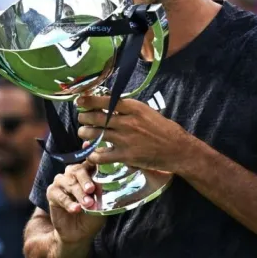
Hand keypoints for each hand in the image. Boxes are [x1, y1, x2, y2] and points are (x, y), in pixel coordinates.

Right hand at [46, 155, 105, 244]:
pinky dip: (69, 203)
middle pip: (78, 170)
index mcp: (87, 171)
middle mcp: (73, 173)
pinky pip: (59, 195)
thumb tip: (104, 183)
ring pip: (69, 182)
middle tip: (91, 189)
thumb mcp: (102, 204)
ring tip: (88, 204)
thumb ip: (102, 192)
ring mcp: (61, 181)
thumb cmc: (93, 215)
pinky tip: (76, 209)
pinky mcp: (52, 192)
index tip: (91, 151)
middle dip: (85, 180)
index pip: (90, 160)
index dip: (91, 154)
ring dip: (79, 193)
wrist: (79, 233)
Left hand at [76, 95, 192, 172]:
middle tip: (82, 119)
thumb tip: (107, 107)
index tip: (79, 101)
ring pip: (95, 135)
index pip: (105, 101)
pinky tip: (92, 153)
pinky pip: (101, 155)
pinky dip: (93, 154)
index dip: (89, 101)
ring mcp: (125, 139)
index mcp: (133, 108)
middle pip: (96, 118)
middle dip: (84, 118)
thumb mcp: (146, 112)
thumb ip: (127, 110)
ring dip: (85, 133)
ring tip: (84, 133)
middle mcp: (127, 122)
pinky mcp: (125, 156)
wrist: (177, 148)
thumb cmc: (163, 129)